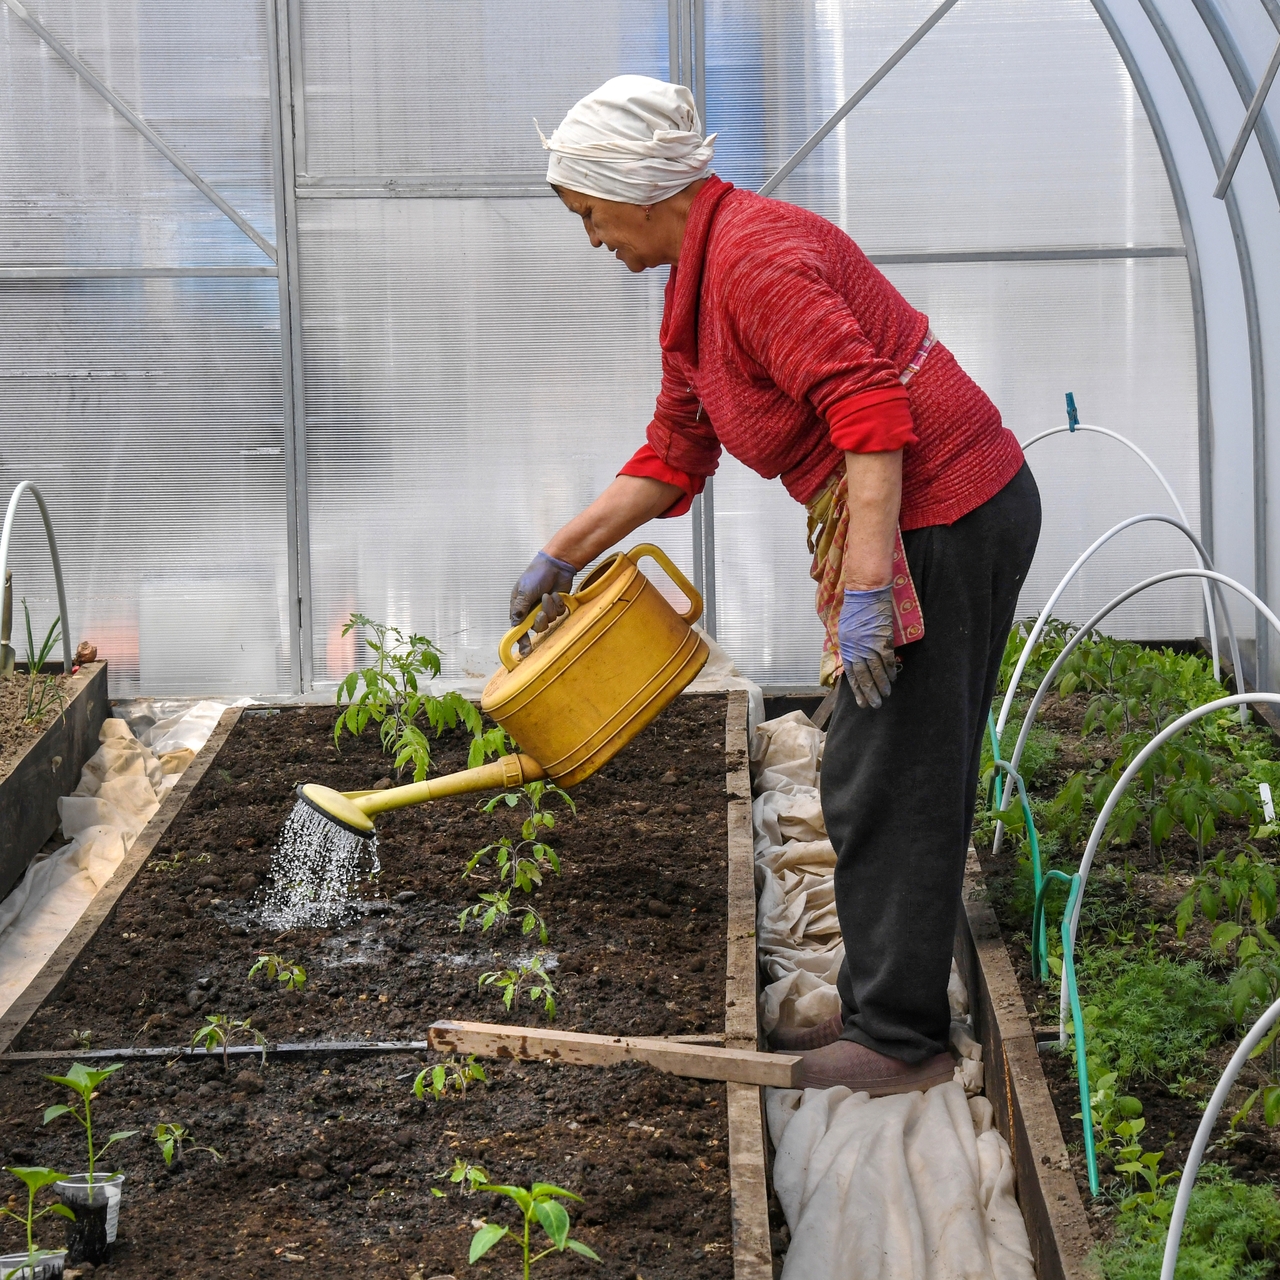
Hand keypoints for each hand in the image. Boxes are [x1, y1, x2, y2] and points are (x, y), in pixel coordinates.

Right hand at [511, 551, 575, 653]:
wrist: (555, 565)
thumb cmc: (535, 575)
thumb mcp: (524, 591)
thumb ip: (520, 608)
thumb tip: (515, 623)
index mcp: (519, 608)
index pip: (518, 630)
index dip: (521, 642)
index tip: (525, 652)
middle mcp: (531, 611)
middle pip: (536, 628)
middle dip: (540, 621)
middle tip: (541, 613)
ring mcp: (545, 609)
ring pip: (549, 621)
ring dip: (550, 609)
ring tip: (549, 595)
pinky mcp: (557, 606)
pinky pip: (559, 614)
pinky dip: (558, 604)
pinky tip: (557, 594)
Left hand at [838, 585, 896, 709]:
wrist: (865, 594)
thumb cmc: (855, 609)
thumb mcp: (845, 629)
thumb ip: (850, 646)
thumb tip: (855, 660)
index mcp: (846, 647)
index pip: (851, 674)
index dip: (856, 689)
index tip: (861, 701)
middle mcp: (856, 649)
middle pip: (863, 676)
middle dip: (869, 692)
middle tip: (874, 705)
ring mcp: (869, 645)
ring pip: (876, 671)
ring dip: (882, 685)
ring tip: (886, 695)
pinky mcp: (882, 639)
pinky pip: (887, 659)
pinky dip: (890, 670)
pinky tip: (893, 678)